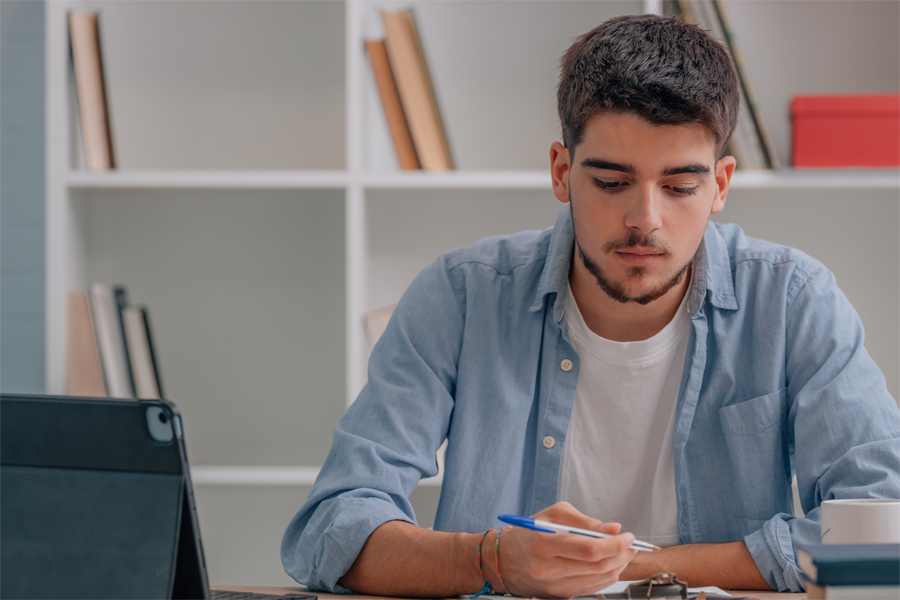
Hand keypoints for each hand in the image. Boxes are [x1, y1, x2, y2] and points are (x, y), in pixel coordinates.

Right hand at [486, 502, 637, 598]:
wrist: (503, 562)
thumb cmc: (529, 534)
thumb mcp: (553, 515)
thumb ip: (585, 522)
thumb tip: (614, 529)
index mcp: (545, 544)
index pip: (589, 549)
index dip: (614, 544)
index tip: (628, 536)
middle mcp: (549, 569)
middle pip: (597, 566)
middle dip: (621, 554)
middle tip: (631, 544)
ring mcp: (555, 587)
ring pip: (598, 579)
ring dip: (618, 566)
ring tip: (624, 553)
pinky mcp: (560, 596)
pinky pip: (592, 588)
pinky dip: (607, 576)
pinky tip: (611, 565)